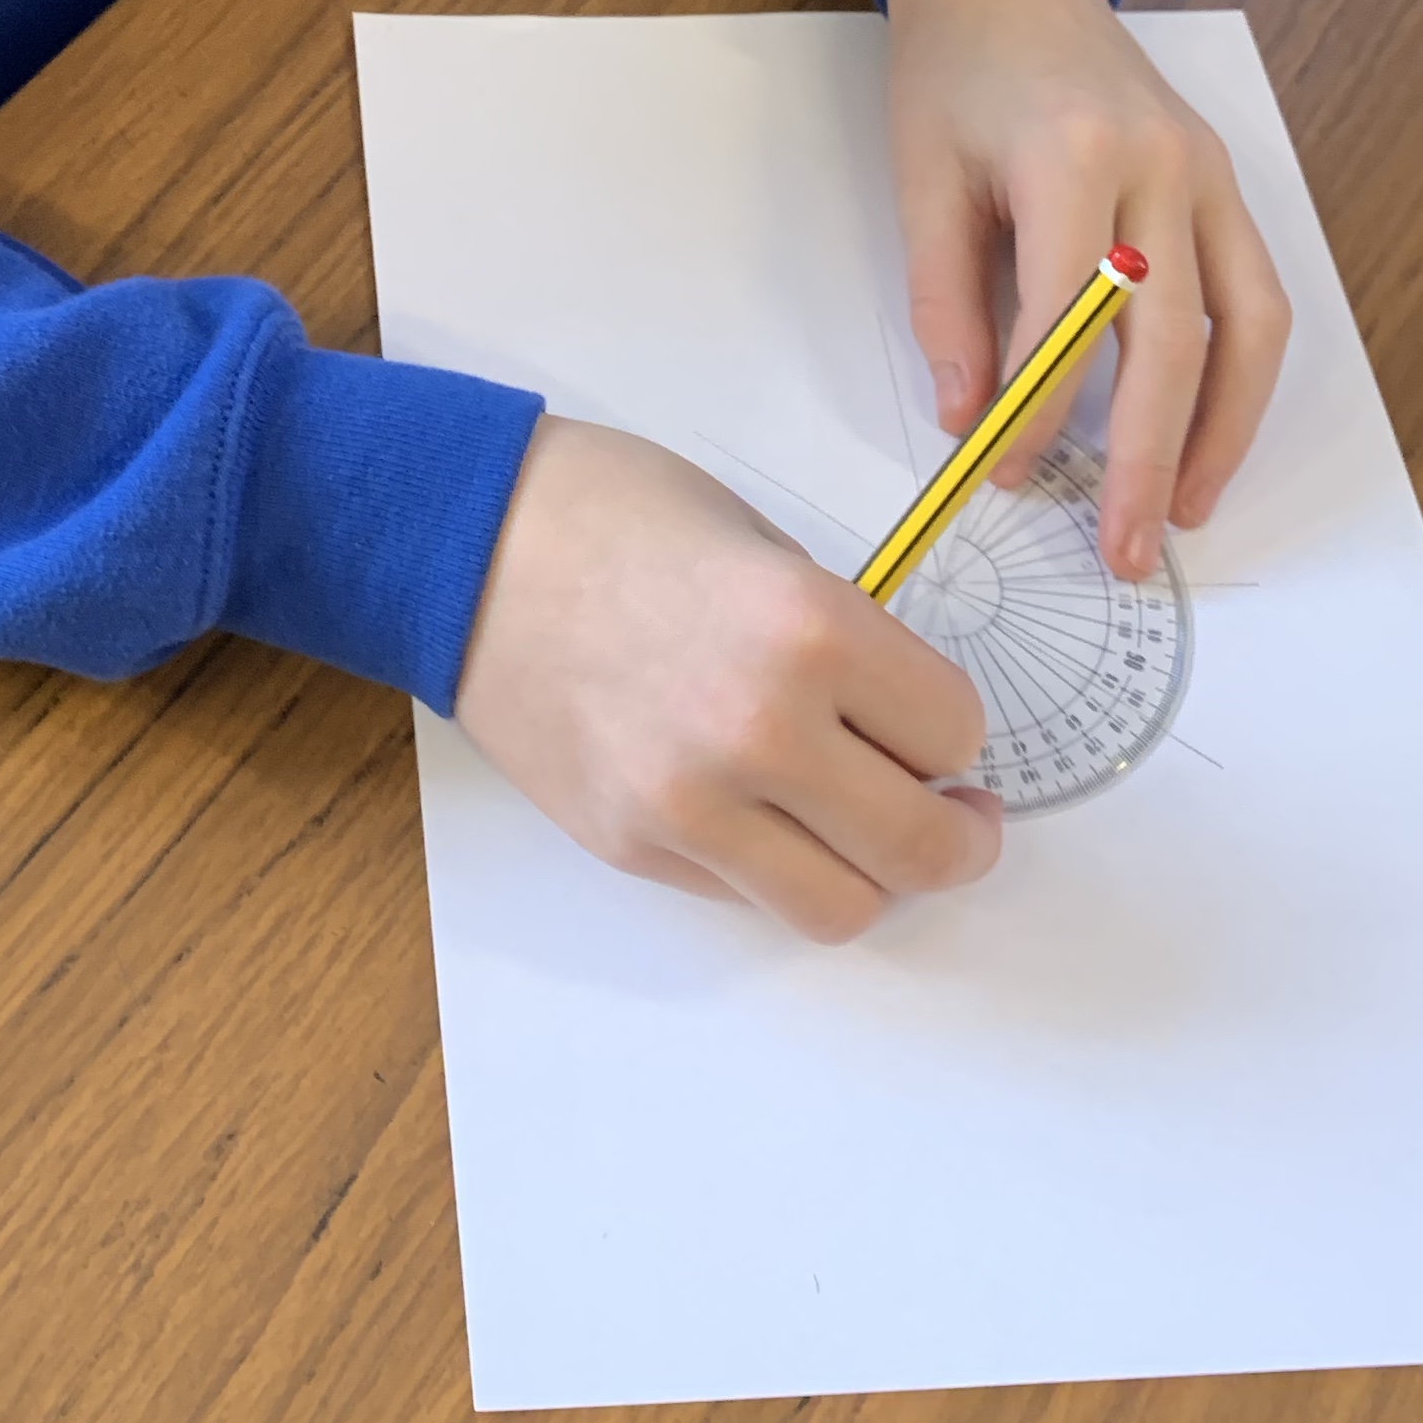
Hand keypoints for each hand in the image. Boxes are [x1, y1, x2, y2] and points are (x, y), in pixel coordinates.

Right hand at [452, 416, 1002, 941]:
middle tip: (959, 815)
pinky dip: (778, 871)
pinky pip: (745, 897)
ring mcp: (688, 804)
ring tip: (864, 834)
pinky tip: (765, 816)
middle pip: (921, 848)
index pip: (954, 730)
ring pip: (841, 908)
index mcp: (809, 630)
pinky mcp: (632, 845)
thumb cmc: (612, 514)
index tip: (938, 724)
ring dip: (873, 877)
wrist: (463, 542)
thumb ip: (842, 642)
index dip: (955, 730)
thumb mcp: (762, 544)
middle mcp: (758, 731)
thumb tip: (898, 728)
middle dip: (958, 836)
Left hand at [882, 0, 1287, 580]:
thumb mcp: (921, 177)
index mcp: (1073, 154)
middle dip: (1144, 456)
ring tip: (1182, 512)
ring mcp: (1209, 172)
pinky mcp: (1228, 181)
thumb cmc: (954, 70)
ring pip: (1247, 327)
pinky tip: (1209, 436)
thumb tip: (969, 416)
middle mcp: (1161, 165)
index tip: (999, 475)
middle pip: (1171, 339)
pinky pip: (1257, 294)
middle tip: (1118, 548)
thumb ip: (945, 300)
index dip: (1036, 410)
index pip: (1067, 317)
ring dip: (1222, 432)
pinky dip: (1244, 376)